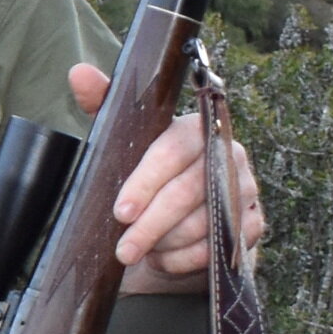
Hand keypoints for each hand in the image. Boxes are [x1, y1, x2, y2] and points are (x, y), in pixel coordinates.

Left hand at [68, 61, 265, 290]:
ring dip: (165, 243)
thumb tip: (78, 73)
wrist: (190, 207)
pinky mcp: (253, 221)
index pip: (172, 151)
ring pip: (203, 224)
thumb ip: (105, 105)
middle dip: (151, 225)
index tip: (120, 211)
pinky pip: (218, 248)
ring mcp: (246, 188)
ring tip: (139, 251)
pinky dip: (185, 259)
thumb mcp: (128, 137)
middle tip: (123, 249)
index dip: (145, 183)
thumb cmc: (153, 167)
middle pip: (187, 192)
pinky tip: (163, 260)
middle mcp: (229, 152)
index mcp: (197, 127)